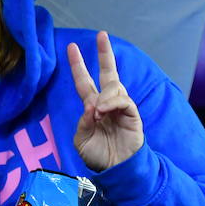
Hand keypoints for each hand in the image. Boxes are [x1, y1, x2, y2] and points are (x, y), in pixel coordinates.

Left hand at [68, 31, 143, 171]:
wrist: (116, 170)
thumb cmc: (98, 156)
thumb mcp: (81, 141)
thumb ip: (82, 123)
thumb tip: (91, 106)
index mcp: (92, 107)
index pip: (84, 82)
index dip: (78, 65)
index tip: (72, 47)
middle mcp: (107, 103)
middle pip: (108, 73)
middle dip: (105, 54)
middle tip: (102, 35)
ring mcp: (121, 108)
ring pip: (114, 87)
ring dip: (104, 96)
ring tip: (98, 113)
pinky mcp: (132, 115)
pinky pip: (124, 100)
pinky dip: (113, 102)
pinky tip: (105, 111)